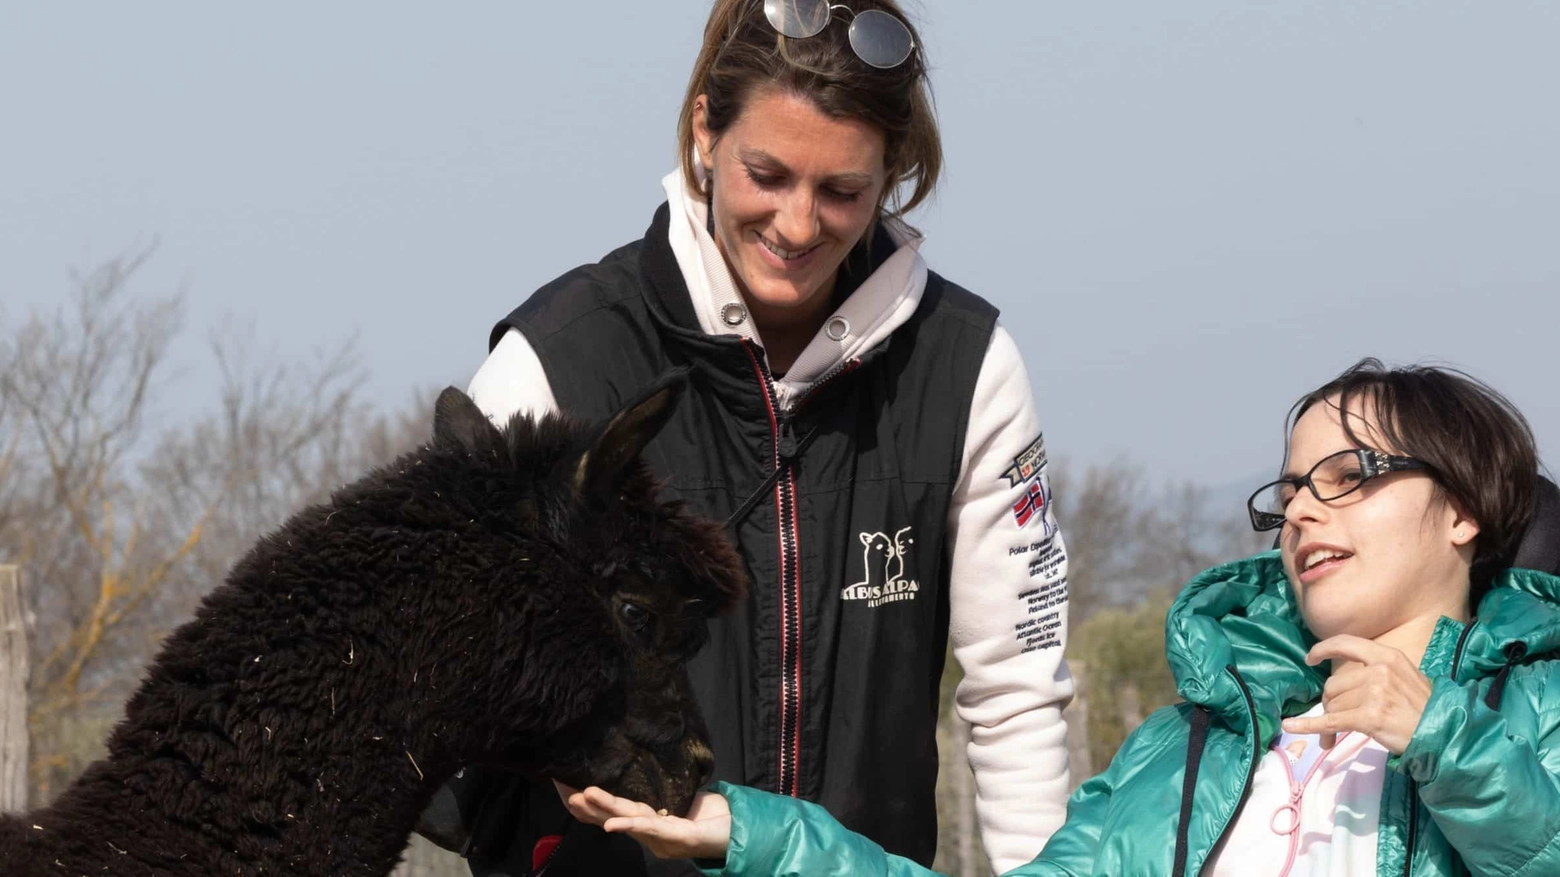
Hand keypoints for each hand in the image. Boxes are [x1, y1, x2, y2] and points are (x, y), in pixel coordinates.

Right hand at [555, 782, 731, 860]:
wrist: (741, 833)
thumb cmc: (714, 818)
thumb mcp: (687, 802)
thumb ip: (668, 795)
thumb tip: (650, 776)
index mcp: (654, 822)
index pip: (621, 810)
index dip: (596, 806)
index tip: (571, 794)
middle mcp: (655, 832)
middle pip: (618, 816)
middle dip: (592, 809)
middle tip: (568, 796)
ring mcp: (666, 837)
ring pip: (630, 820)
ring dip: (604, 811)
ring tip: (582, 800)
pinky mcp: (681, 838)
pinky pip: (652, 830)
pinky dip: (631, 825)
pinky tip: (614, 824)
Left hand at [1280, 634, 1432, 753]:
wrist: (1443, 732)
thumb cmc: (1423, 708)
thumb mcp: (1405, 676)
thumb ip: (1375, 671)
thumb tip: (1341, 682)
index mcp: (1387, 656)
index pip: (1346, 643)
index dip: (1324, 649)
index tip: (1310, 658)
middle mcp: (1378, 670)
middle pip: (1333, 685)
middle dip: (1331, 705)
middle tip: (1338, 722)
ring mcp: (1373, 693)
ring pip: (1332, 706)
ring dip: (1330, 723)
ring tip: (1337, 736)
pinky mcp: (1368, 717)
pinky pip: (1329, 722)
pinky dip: (1308, 726)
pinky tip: (1290, 726)